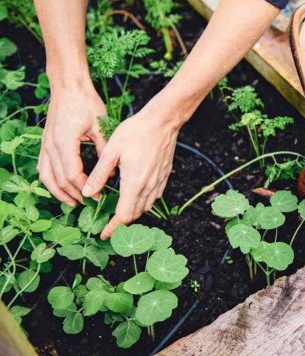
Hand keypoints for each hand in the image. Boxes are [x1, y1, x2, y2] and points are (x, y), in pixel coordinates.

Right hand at [38, 83, 106, 205]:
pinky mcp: (45, 143)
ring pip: (46, 177)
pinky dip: (50, 180)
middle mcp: (51, 146)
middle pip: (60, 180)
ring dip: (58, 192)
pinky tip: (60, 186)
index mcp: (65, 143)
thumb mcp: (100, 124)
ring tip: (73, 202)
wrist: (68, 86)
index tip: (99, 195)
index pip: (73, 174)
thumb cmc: (86, 102)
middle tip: (89, 203)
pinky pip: (43, 167)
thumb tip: (112, 170)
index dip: (86, 188)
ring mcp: (45, 145)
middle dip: (74, 194)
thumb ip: (104, 148)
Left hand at [82, 103, 179, 238]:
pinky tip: (135, 195)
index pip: (124, 216)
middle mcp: (148, 187)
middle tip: (108, 224)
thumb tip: (88, 194)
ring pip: (145, 207)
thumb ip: (99, 175)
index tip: (104, 234)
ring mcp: (159, 182)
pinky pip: (154, 197)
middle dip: (121, 223)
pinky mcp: (164, 176)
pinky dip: (143, 202)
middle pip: (135, 214)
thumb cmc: (136, 132)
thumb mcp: (111, 151)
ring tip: (120, 212)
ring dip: (132, 212)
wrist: (163, 121)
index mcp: (134, 183)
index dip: (113, 228)